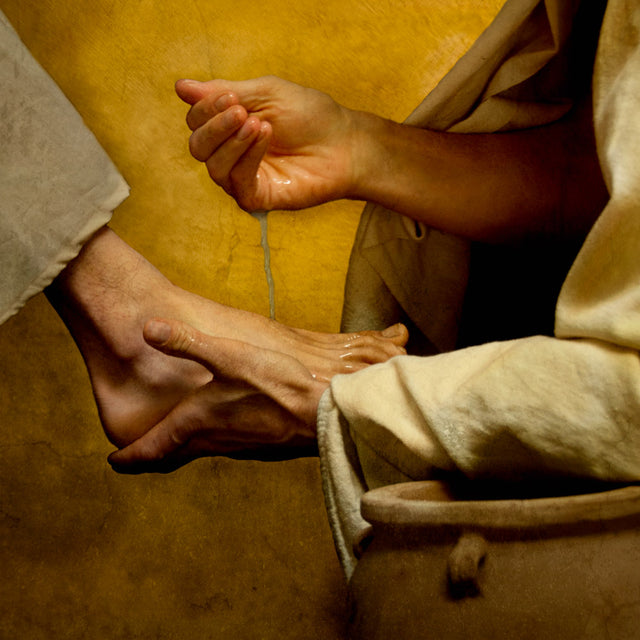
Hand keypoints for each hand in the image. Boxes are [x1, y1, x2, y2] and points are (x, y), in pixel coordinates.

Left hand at [107, 318, 328, 472]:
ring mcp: (239, 446)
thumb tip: (147, 328)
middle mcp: (215, 440)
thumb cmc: (277, 386)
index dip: (131, 456)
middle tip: (136, 456)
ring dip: (181, 449)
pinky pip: (225, 447)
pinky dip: (210, 443)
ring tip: (173, 440)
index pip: (154, 448)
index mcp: (199, 422)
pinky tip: (222, 430)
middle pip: (175, 455)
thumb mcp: (229, 356)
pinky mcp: (261, 445)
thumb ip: (188, 342)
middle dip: (153, 456)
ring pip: (200, 451)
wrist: (322, 415)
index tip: (114, 462)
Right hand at [175, 76, 357, 212]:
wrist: (344, 144)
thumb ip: (224, 92)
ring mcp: (242, 178)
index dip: (205, 108)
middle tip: (241, 110)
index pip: (196, 121)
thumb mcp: (266, 93)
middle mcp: (230, 154)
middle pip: (197, 145)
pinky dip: (246, 156)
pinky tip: (265, 137)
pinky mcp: (257, 198)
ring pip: (212, 165)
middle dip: (214, 125)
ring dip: (231, 140)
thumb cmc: (310, 116)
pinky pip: (236, 181)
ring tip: (260, 124)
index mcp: (229, 127)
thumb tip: (180, 87)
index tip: (231, 96)